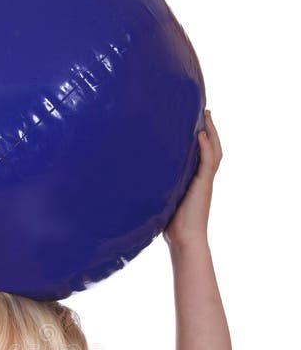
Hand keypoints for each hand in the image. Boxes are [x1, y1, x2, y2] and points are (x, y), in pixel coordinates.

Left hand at [163, 110, 222, 247]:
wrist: (183, 239)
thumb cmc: (169, 223)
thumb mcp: (162, 198)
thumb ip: (157, 185)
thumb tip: (135, 177)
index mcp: (194, 179)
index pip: (201, 153)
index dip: (200, 138)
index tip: (193, 121)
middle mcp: (202, 177)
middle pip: (211, 148)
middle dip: (209, 129)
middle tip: (204, 111)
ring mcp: (204, 181)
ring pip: (214, 151)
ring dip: (212, 132)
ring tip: (205, 116)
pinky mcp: (204, 185)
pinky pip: (208, 162)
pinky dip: (206, 147)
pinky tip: (201, 134)